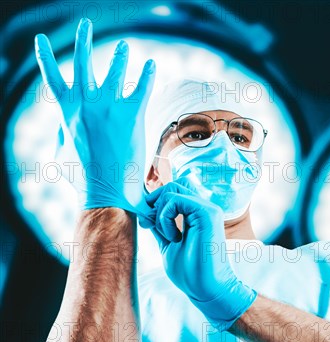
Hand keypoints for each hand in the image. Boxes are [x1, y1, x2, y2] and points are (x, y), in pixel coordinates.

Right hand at [35, 18, 154, 210]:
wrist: (106, 191)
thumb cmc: (83, 178)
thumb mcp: (62, 152)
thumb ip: (62, 132)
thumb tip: (64, 124)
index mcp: (65, 111)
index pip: (52, 76)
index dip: (45, 56)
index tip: (41, 40)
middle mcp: (85, 103)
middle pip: (82, 61)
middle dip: (82, 39)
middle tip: (85, 24)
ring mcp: (108, 106)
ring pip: (114, 70)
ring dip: (119, 56)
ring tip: (123, 46)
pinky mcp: (132, 114)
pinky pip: (141, 87)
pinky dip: (147, 74)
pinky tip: (151, 65)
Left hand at [140, 180, 256, 331]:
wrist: (206, 288)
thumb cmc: (190, 271)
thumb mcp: (168, 245)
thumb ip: (160, 227)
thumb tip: (145, 211)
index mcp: (196, 214)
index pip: (174, 192)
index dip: (155, 202)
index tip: (147, 223)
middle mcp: (204, 208)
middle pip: (173, 185)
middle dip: (154, 202)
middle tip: (150, 225)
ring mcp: (207, 209)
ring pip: (173, 189)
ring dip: (160, 211)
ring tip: (167, 235)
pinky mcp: (207, 213)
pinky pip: (176, 200)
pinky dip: (166, 217)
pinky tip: (173, 237)